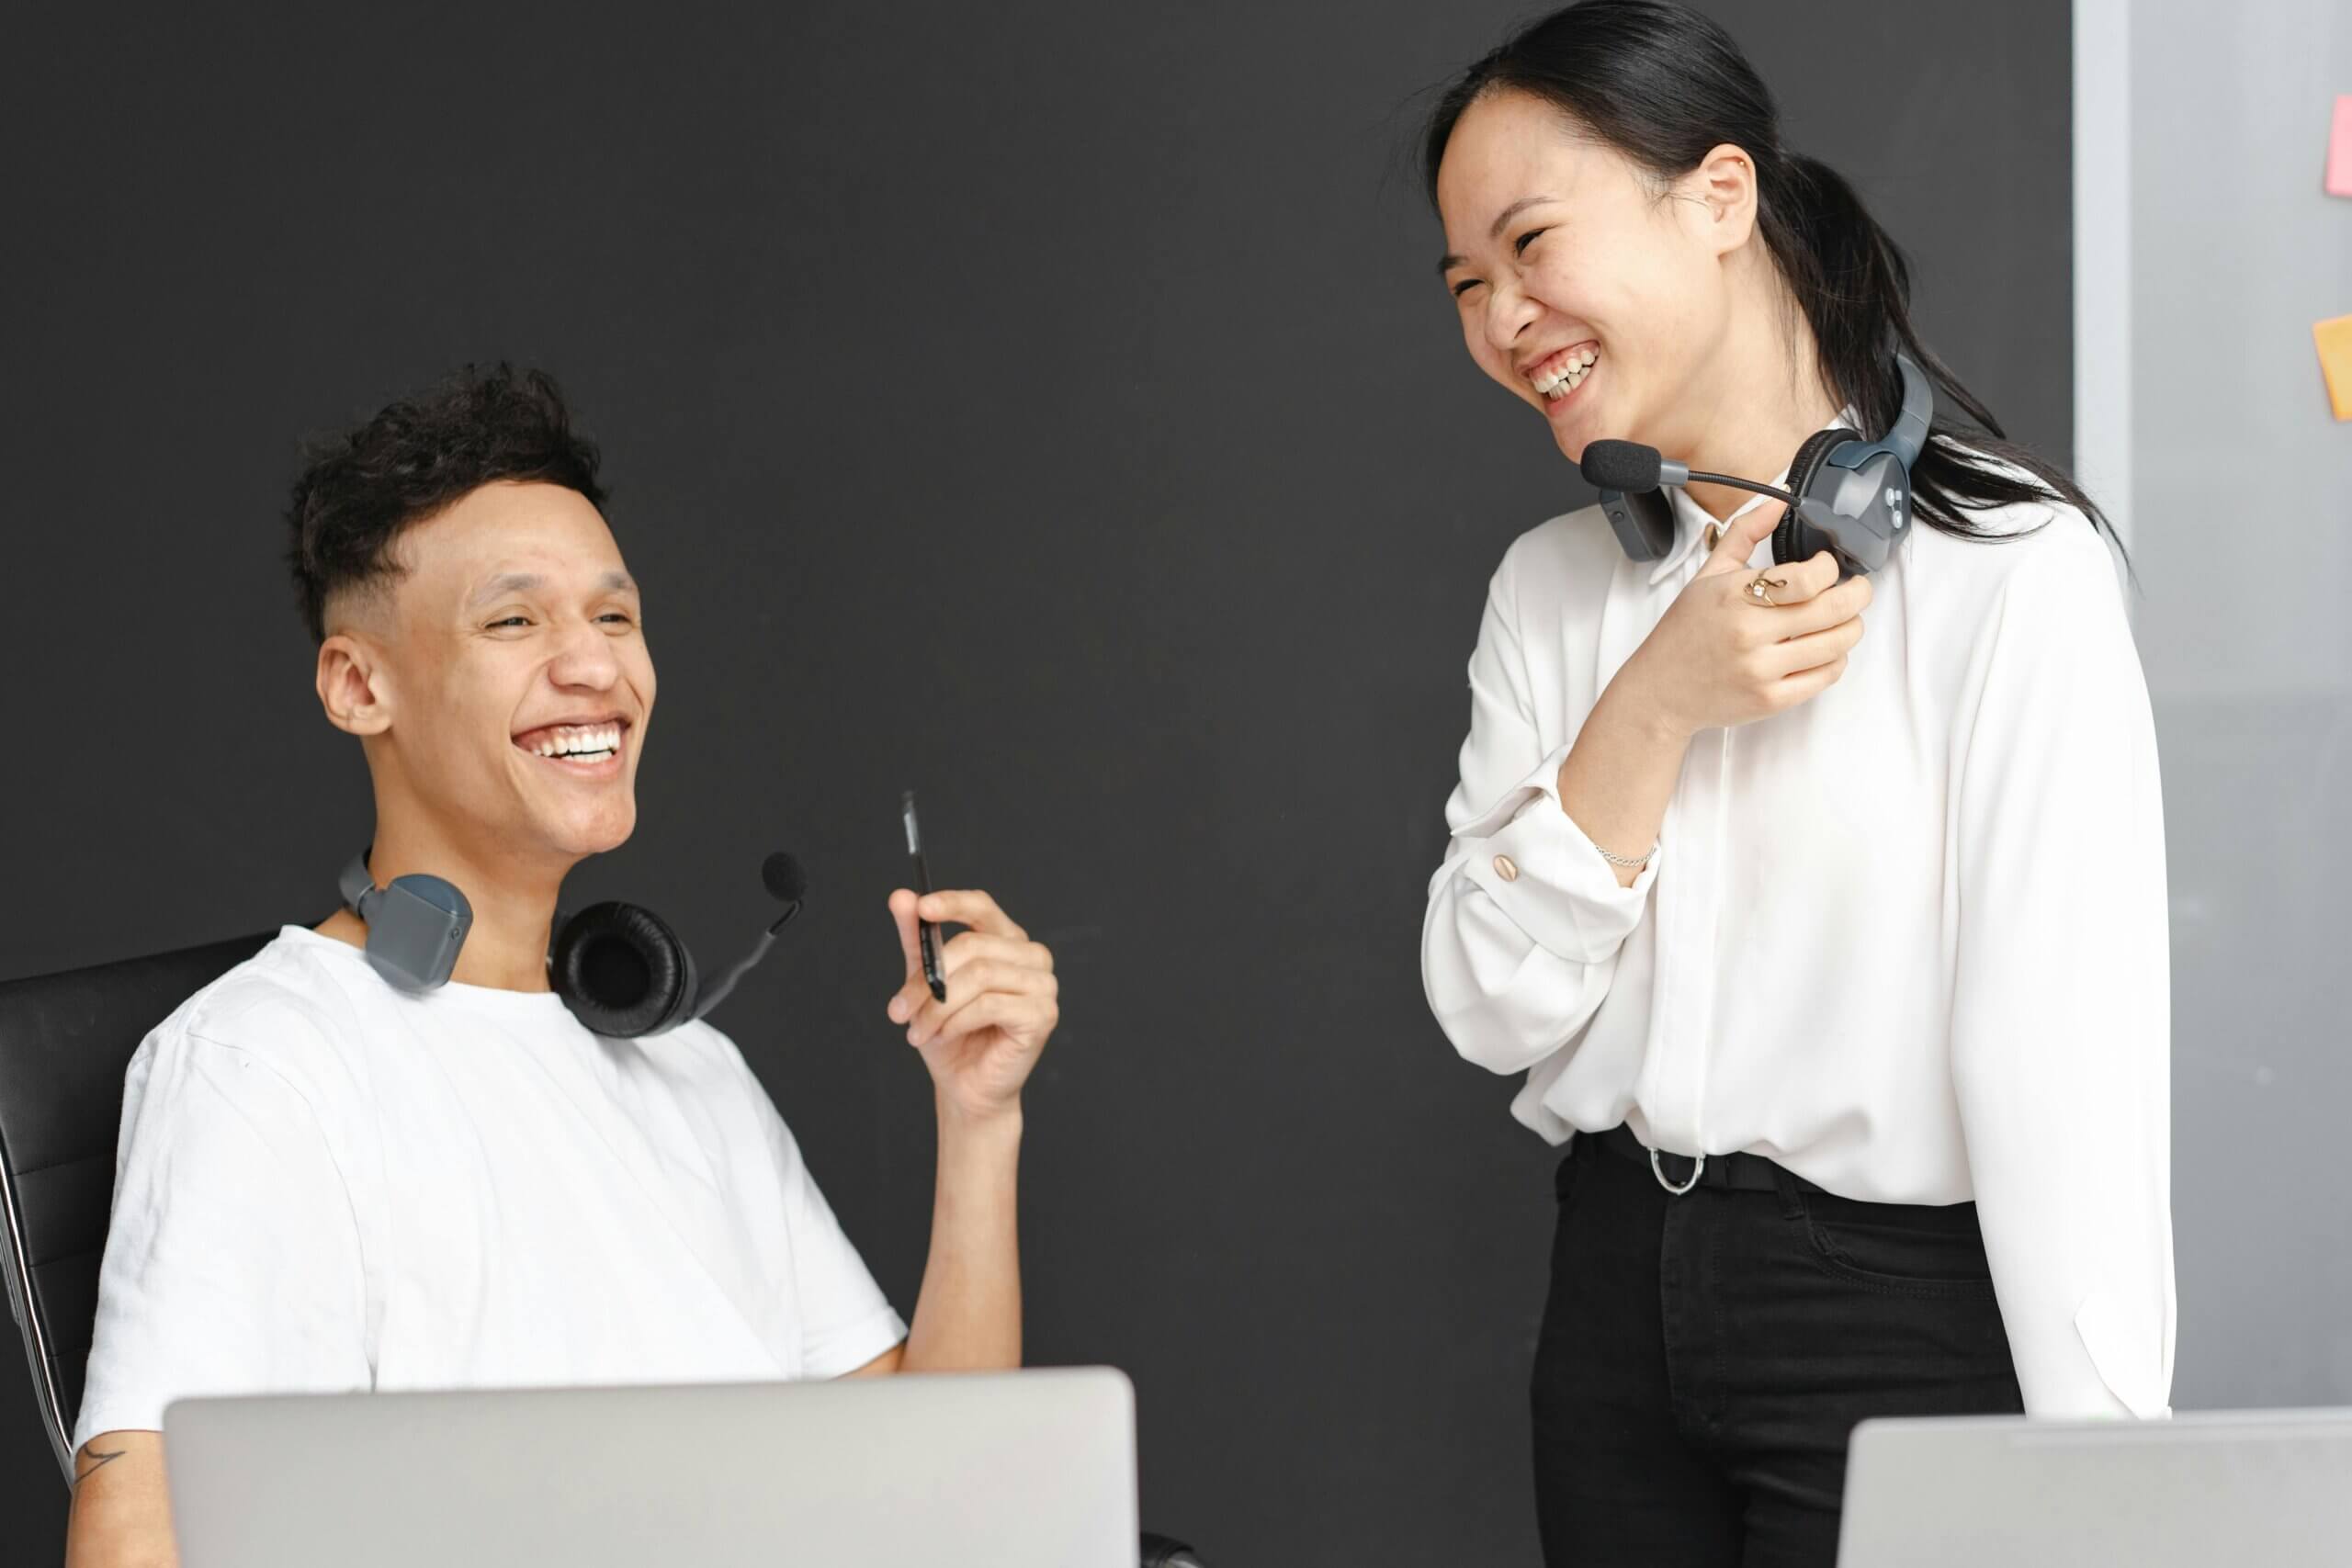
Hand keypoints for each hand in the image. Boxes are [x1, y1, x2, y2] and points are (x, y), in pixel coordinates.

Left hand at [885, 888, 1056, 1124]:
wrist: (965, 1086)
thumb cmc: (950, 1034)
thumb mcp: (925, 983)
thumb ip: (917, 940)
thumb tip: (901, 897)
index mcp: (1006, 941)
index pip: (981, 907)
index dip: (952, 903)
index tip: (921, 908)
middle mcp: (1031, 957)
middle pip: (972, 946)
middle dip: (927, 979)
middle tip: (898, 1009)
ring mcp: (1043, 985)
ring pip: (979, 976)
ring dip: (937, 1007)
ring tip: (918, 1031)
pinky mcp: (1043, 1014)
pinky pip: (989, 1005)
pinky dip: (958, 1021)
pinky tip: (947, 1036)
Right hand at [1616, 501, 1871, 738]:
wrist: (1660, 691)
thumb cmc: (1684, 631)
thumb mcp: (1707, 574)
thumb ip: (1745, 531)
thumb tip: (1779, 497)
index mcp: (1734, 595)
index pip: (1808, 578)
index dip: (1831, 567)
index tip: (1828, 565)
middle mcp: (1749, 633)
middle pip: (1833, 610)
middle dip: (1859, 594)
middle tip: (1858, 588)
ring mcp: (1761, 670)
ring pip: (1837, 644)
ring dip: (1852, 627)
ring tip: (1844, 619)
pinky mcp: (1771, 700)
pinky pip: (1826, 676)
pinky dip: (1836, 659)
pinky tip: (1825, 649)